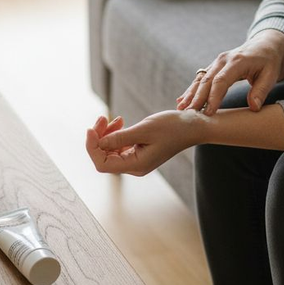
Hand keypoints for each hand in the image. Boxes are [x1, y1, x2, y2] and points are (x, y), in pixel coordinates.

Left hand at [85, 110, 205, 175]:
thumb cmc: (172, 127)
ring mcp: (136, 160)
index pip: (102, 164)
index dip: (92, 147)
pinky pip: (119, 146)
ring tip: (113, 118)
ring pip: (110, 151)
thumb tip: (98, 142)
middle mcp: (134, 166)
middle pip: (104, 157)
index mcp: (136, 165)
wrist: (192, 126)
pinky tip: (120, 122)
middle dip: (98, 137)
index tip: (91, 128)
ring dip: (106, 134)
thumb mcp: (144, 129)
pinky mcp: (139, 152)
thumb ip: (120, 137)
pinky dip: (115, 134)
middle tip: (102, 118)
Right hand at [176, 30, 283, 115]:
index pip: (221, 80)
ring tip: (181, 109)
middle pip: (206, 80)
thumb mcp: (271, 75)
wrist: (264, 46)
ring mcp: (217, 62)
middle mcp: (223, 60)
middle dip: (197, 98)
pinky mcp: (214, 66)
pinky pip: (201, 79)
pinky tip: (182, 101)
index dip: (214, 97)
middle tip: (189, 114)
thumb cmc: (269, 62)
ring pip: (200, 79)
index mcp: (237, 61)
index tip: (208, 112)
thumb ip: (261, 91)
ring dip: (190, 94)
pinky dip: (191, 90)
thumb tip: (254, 107)